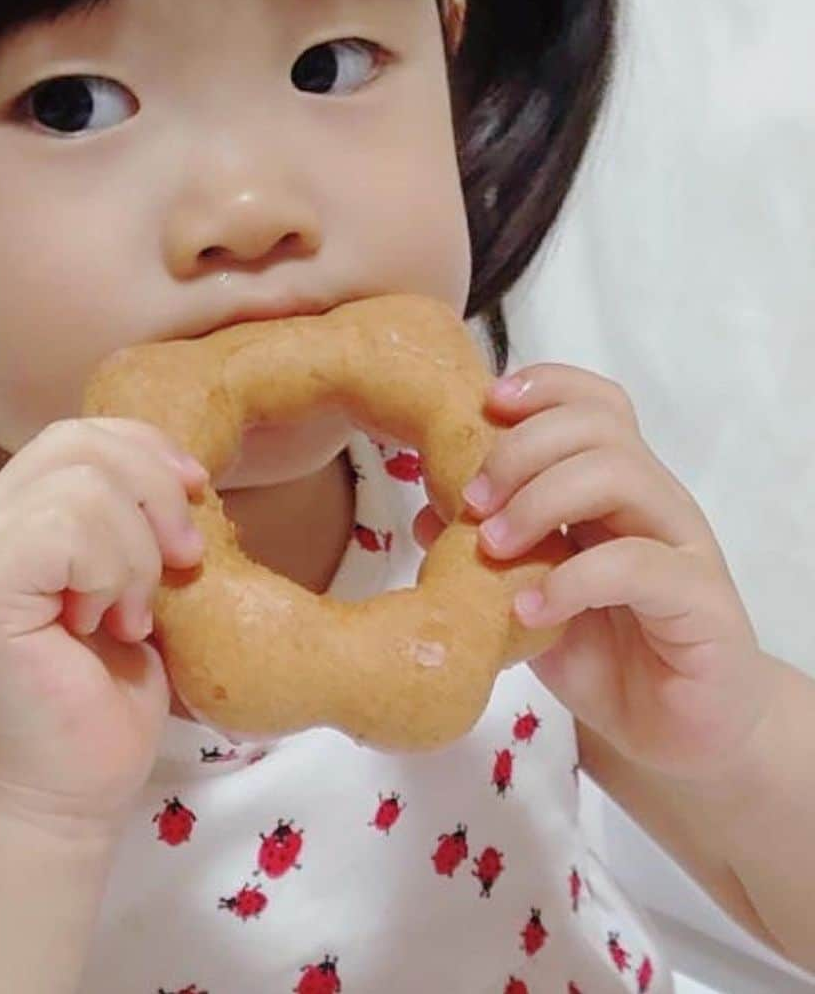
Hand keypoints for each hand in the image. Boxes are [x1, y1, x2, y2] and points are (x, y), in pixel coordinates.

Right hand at [0, 419, 207, 840]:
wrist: (62, 797)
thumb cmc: (100, 704)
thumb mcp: (130, 585)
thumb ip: (129, 522)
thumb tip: (184, 470)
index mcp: (5, 520)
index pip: (74, 436)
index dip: (144, 449)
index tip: (196, 492)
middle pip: (78, 444)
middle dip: (154, 491)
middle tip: (181, 561)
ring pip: (81, 485)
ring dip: (136, 551)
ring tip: (130, 615)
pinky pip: (68, 530)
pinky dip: (113, 572)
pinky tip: (109, 625)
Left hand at [414, 366, 771, 781]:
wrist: (680, 738)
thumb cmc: (607, 656)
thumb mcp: (529, 598)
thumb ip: (486, 555)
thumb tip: (426, 511)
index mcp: (619, 488)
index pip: (596, 404)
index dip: (543, 388)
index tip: (483, 406)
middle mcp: (656, 504)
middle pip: (598, 427)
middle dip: (521, 449)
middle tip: (471, 500)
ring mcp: (684, 548)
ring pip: (621, 475)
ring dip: (541, 500)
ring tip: (493, 547)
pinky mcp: (702, 603)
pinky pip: (637, 566)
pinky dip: (571, 579)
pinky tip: (529, 609)